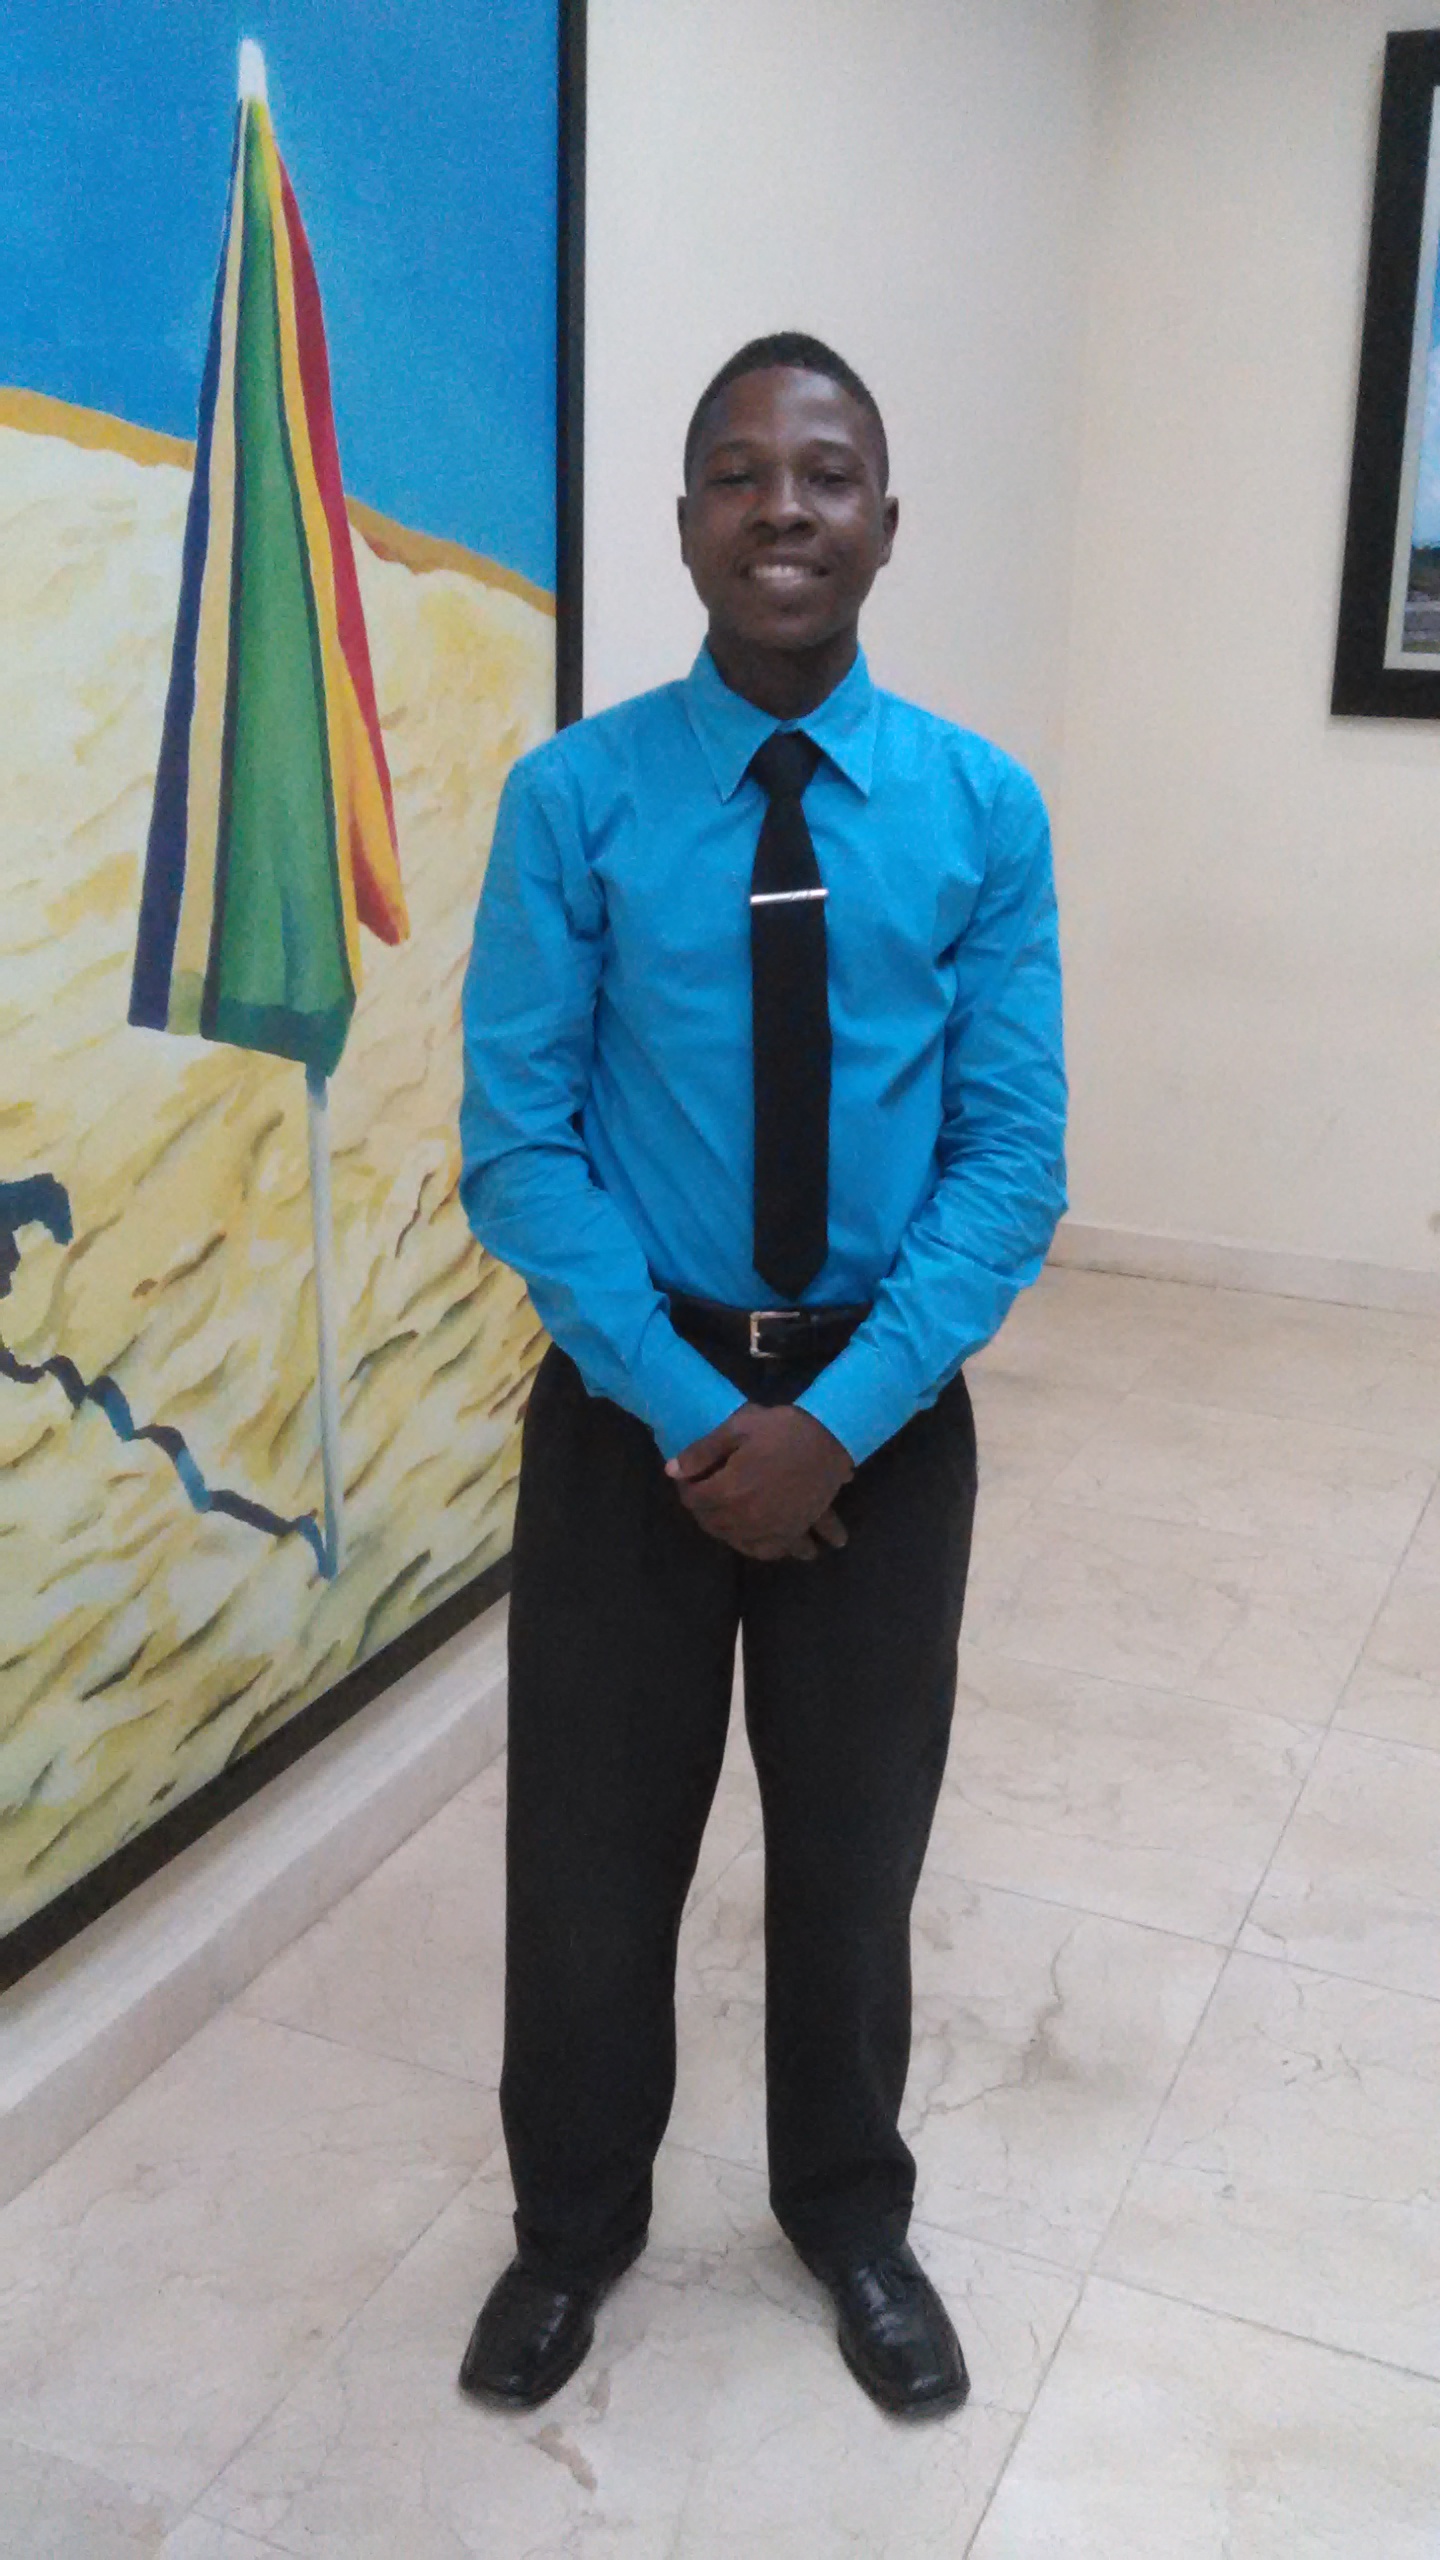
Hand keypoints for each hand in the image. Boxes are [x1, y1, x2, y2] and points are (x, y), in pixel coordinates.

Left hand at [666, 1403, 852, 1559]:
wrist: (830, 1438)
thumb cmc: (782, 1428)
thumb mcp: (738, 1427)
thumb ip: (702, 1451)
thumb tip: (672, 1471)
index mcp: (729, 1491)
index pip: (693, 1500)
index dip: (686, 1487)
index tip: (689, 1477)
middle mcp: (747, 1517)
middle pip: (712, 1523)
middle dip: (703, 1509)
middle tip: (704, 1493)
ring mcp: (771, 1528)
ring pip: (737, 1540)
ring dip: (726, 1529)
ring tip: (725, 1515)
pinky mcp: (793, 1531)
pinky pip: (769, 1550)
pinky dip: (757, 1547)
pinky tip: (753, 1538)